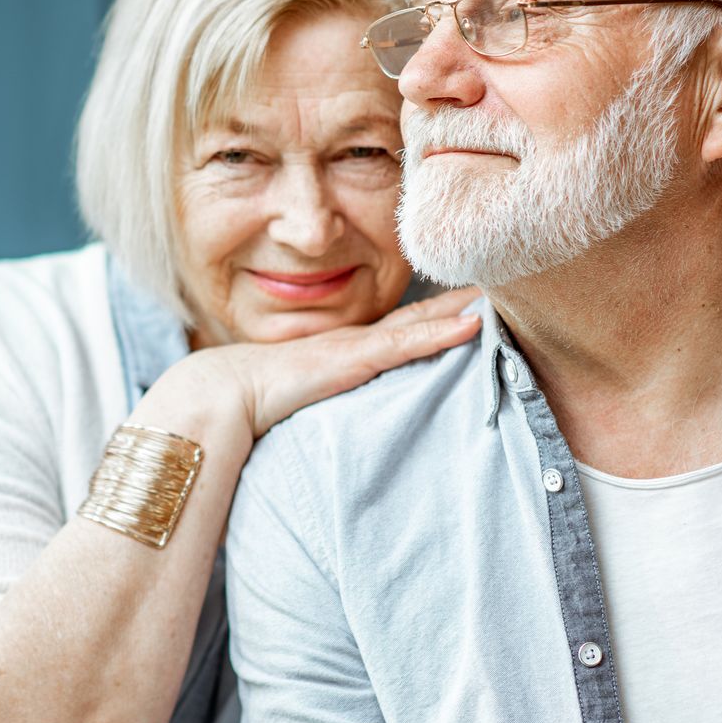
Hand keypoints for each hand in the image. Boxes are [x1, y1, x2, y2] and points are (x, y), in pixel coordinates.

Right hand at [144, 287, 482, 441]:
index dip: (431, 317)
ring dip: (461, 309)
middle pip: (415, 317)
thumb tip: (322, 434)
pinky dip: (443, 330)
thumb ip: (315, 408)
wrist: (222, 393)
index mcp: (340, 353)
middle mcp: (352, 341)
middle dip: (454, 302)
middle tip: (496, 288)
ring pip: (420, 322)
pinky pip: (409, 341)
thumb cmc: (248, 403)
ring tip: (500, 296)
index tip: (465, 306)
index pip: (395, 330)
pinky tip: (475, 322)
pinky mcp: (356, 358)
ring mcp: (356, 346)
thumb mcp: (293, 403)